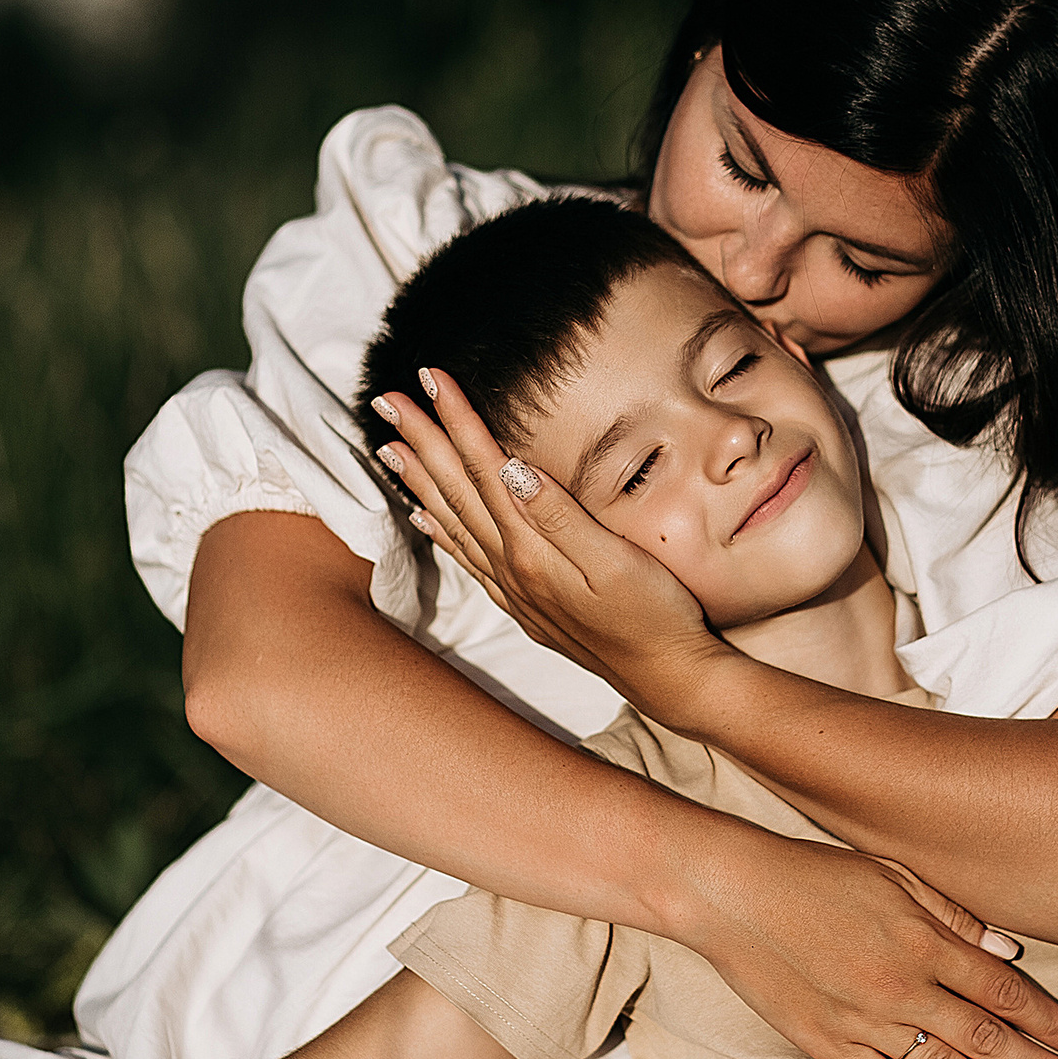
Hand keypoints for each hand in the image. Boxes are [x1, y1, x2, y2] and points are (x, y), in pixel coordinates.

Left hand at [372, 369, 726, 713]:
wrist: (670, 679)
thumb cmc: (655, 615)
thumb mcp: (615, 561)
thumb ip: (560, 515)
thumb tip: (510, 467)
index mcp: (532, 548)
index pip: (485, 468)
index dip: (457, 420)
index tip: (429, 379)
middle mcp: (512, 568)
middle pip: (457, 491)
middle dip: (422, 441)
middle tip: (387, 400)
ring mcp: (514, 589)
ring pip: (453, 523)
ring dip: (420, 482)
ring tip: (388, 448)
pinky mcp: (525, 605)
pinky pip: (466, 558)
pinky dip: (441, 531)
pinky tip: (425, 517)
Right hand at [682, 824, 1057, 1058]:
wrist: (732, 894)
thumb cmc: (813, 874)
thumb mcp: (891, 875)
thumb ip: (952, 916)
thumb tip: (1007, 954)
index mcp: (923, 940)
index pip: (1004, 990)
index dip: (1051, 1021)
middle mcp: (901, 987)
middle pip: (986, 1038)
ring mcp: (863, 1021)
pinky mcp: (827, 1044)